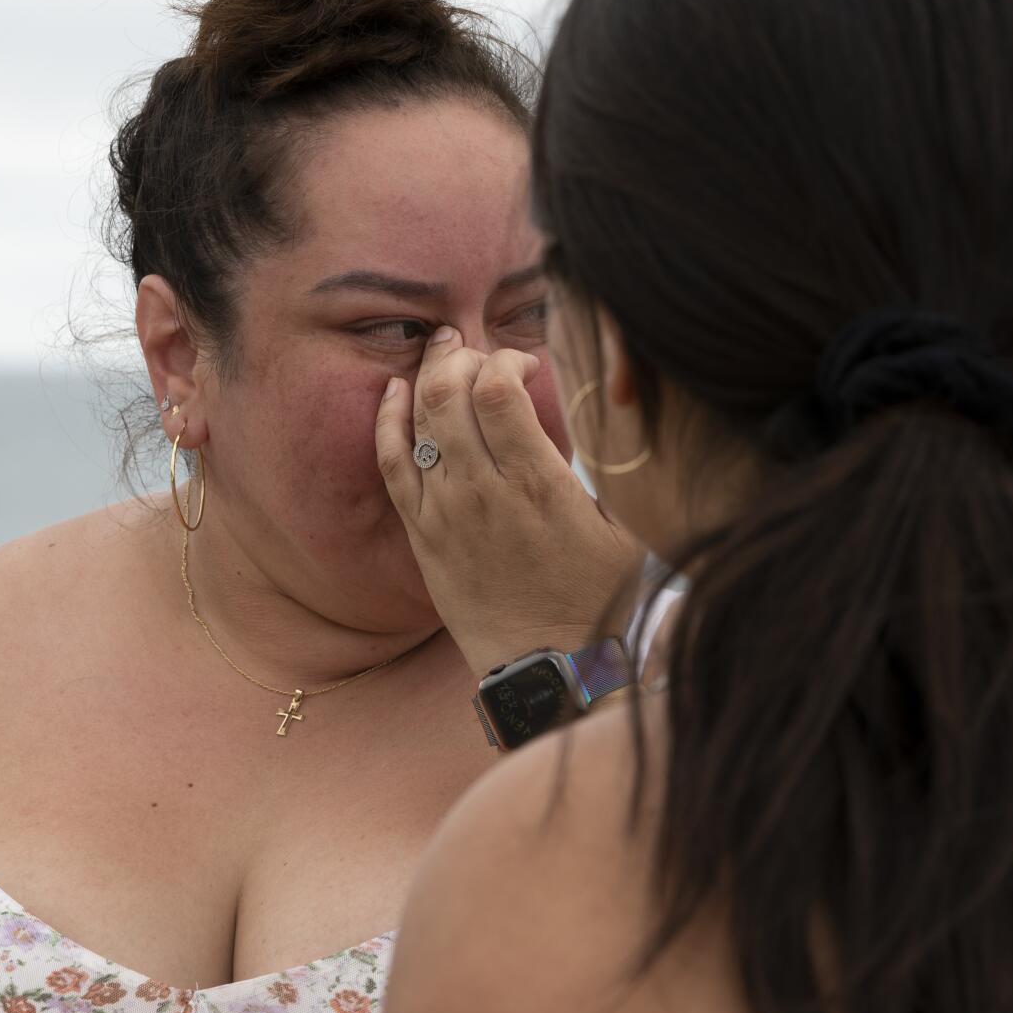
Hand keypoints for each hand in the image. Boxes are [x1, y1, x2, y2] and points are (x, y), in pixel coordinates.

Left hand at [375, 328, 645, 677]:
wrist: (548, 667)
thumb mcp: (624, 528)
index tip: (523, 364)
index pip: (498, 391)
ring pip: (420, 421)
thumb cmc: (597, 599)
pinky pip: (391, 466)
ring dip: (426, 377)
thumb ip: (607, 468)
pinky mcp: (422, 536)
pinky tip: (393, 393)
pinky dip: (387, 422)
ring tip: (439, 353)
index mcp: (539, 484)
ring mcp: (446, 513)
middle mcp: (485, 491)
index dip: (504, 360)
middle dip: (459, 355)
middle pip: (452, 393)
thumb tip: (607, 415)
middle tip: (471, 345)